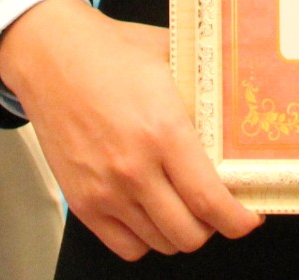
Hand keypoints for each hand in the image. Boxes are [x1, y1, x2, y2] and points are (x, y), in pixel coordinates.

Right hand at [0, 0, 259, 259]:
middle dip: (212, 225)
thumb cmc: (110, 52)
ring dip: (179, 230)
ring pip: (160, 243)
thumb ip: (206, 87)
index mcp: (162, 131)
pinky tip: (152, 213)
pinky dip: (146, 238)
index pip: (209, 199)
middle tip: (217, 206)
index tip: (249, 218)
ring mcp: (104, 190)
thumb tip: (246, 101)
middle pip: (188, 233)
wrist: (50, 55)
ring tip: (184, 205)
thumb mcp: (171, 58)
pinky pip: (126, 246)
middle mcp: (133, 168)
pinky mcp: (81, 202)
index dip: (237, 219)